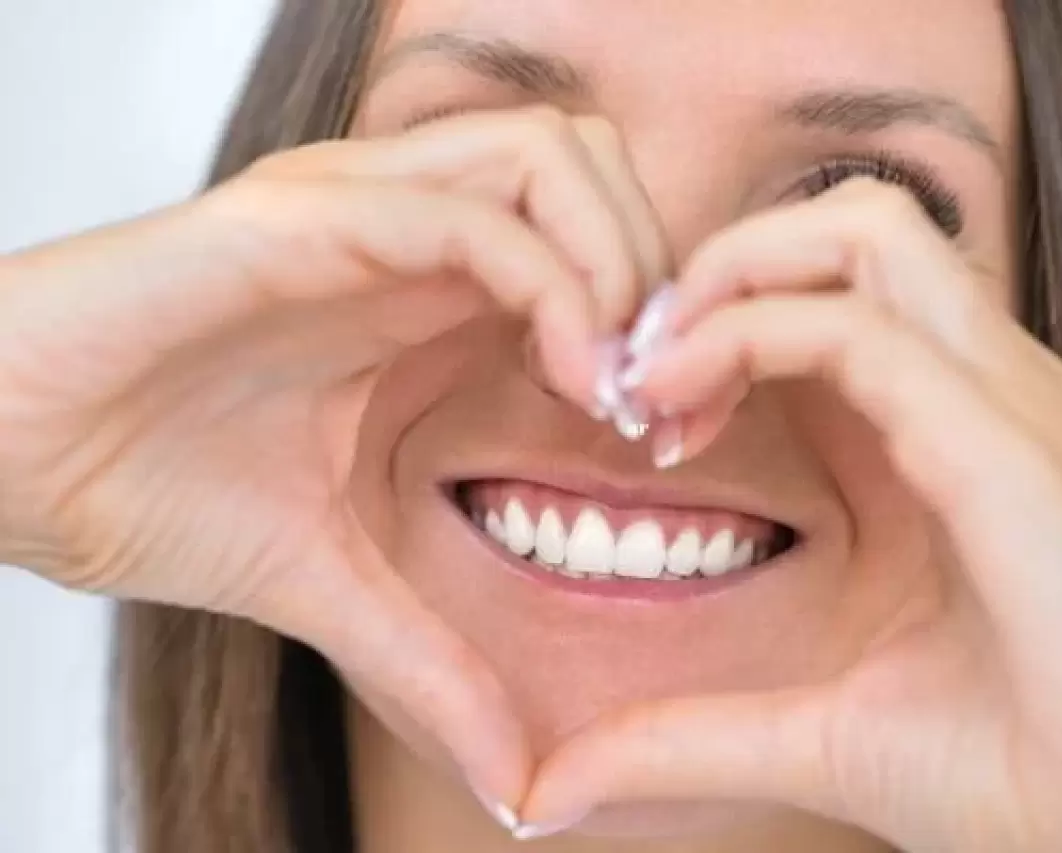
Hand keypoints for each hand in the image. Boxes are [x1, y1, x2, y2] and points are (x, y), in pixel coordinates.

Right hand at [0, 106, 666, 811]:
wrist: (4, 458)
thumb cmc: (152, 488)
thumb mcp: (336, 581)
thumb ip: (435, 662)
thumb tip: (519, 786)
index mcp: (426, 289)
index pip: (593, 234)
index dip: (660, 320)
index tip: (672, 433)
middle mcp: (406, 226)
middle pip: (595, 164)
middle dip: (660, 267)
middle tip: (663, 396)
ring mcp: (358, 208)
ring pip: (553, 154)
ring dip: (620, 261)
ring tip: (616, 386)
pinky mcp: (301, 218)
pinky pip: (469, 210)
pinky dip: (554, 282)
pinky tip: (573, 379)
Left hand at [520, 180, 1061, 850]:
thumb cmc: (1011, 771)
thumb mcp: (815, 727)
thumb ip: (686, 732)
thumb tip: (556, 785)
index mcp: (957, 429)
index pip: (836, 292)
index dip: (724, 319)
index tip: (645, 409)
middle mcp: (991, 389)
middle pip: (853, 223)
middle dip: (728, 263)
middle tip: (644, 364)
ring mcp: (1010, 403)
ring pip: (866, 233)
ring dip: (738, 278)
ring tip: (661, 377)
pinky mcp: (1009, 447)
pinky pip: (864, 333)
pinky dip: (754, 340)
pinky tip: (684, 412)